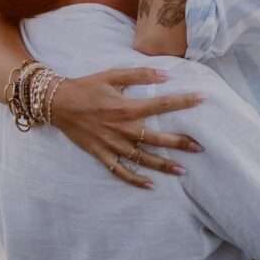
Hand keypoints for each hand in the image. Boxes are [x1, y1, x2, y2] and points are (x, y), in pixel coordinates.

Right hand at [52, 68, 203, 189]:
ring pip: (142, 159)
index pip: (161, 105)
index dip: (183, 102)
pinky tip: (150, 185)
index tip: (202, 99)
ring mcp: (111, 144)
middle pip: (156, 139)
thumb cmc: (87, 87)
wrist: (57, 103)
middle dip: (180, 143)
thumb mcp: (112, 74)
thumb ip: (140, 74)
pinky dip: (135, 179)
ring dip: (162, 165)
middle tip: (200, 147)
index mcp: (126, 108)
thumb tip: (166, 74)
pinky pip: (120, 171)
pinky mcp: (101, 154)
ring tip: (182, 170)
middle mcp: (121, 129)